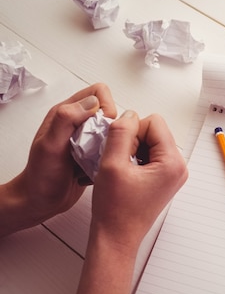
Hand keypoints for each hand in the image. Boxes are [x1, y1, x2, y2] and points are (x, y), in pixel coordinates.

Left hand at [0, 83, 115, 234]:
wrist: (41, 201)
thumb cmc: (41, 176)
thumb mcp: (50, 145)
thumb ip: (66, 119)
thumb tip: (92, 102)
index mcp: (65, 113)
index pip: (98, 93)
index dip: (107, 106)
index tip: (104, 127)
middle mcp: (77, 122)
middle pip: (109, 109)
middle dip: (114, 126)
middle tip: (106, 144)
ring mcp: (86, 138)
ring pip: (114, 129)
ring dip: (115, 142)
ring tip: (104, 156)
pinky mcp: (94, 152)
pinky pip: (113, 146)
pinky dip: (113, 154)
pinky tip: (102, 166)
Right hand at [90, 110, 187, 255]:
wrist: (116, 237)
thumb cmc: (115, 209)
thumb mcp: (112, 164)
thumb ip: (120, 133)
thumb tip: (128, 115)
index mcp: (173, 162)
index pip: (154, 122)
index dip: (131, 130)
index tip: (120, 151)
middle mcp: (179, 167)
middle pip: (155, 130)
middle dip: (134, 140)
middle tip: (120, 162)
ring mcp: (173, 173)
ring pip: (151, 142)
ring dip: (133, 149)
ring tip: (122, 170)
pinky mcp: (165, 178)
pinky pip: (150, 155)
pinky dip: (135, 158)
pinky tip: (125, 173)